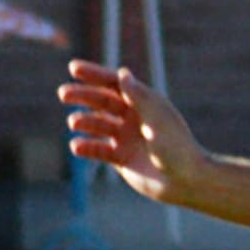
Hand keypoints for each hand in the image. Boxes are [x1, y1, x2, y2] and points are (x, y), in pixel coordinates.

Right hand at [58, 59, 204, 202]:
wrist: (185, 180)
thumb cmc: (176, 146)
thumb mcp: (156, 118)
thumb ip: (138, 96)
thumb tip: (122, 73)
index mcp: (144, 102)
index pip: (115, 83)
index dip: (95, 75)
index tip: (74, 69)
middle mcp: (133, 118)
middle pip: (102, 102)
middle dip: (83, 96)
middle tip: (64, 94)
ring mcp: (126, 138)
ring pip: (98, 125)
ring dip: (84, 121)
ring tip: (74, 122)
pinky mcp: (121, 158)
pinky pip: (98, 150)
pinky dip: (86, 147)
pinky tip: (76, 146)